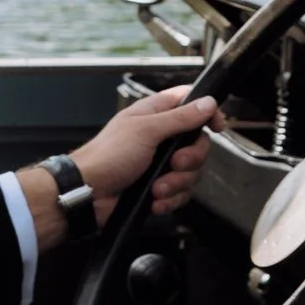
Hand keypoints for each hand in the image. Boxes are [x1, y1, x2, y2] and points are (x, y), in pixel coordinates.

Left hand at [75, 84, 221, 220]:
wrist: (87, 194)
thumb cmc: (107, 156)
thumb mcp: (146, 130)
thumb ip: (180, 117)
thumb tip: (207, 103)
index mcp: (155, 115)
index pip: (190, 104)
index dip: (207, 112)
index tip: (216, 126)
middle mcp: (159, 137)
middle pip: (197, 144)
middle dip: (190, 159)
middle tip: (175, 163)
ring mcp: (159, 164)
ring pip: (190, 173)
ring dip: (176, 184)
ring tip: (157, 188)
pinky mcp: (157, 187)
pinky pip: (180, 194)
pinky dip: (169, 200)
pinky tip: (154, 201)